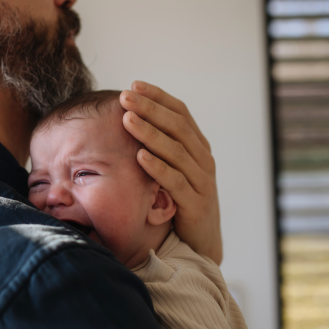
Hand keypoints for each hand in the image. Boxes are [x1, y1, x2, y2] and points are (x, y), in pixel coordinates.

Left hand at [119, 81, 221, 264]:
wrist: (199, 243)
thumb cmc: (178, 200)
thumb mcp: (171, 169)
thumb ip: (159, 147)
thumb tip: (128, 120)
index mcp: (197, 147)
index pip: (181, 113)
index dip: (158, 97)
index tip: (134, 85)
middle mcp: (203, 159)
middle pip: (178, 127)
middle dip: (151, 109)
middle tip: (126, 97)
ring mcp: (202, 181)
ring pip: (176, 151)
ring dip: (150, 133)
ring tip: (127, 119)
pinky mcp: (196, 204)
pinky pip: (176, 181)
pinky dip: (158, 167)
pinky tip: (139, 156)